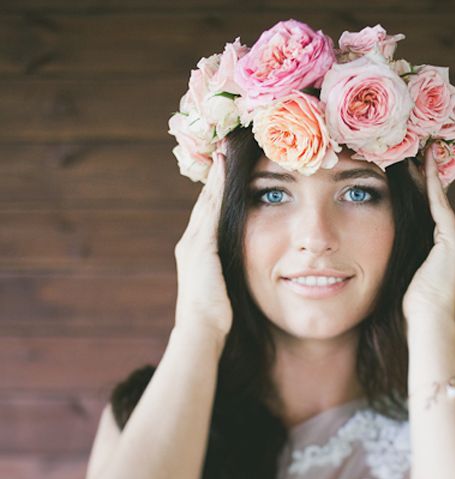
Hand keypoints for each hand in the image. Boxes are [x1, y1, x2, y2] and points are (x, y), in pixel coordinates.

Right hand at [174, 152, 232, 340]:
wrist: (200, 332)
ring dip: (215, 175)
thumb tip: (240, 270)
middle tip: (223, 147)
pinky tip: (225, 170)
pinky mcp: (201, 247)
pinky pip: (210, 209)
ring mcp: (193, 243)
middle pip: (204, 201)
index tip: (225, 167)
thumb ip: (228, 273)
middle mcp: (190, 242)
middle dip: (214, 175)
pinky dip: (217, 188)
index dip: (216, 190)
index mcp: (196, 252)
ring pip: (206, 200)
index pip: (208, 214)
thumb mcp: (222, 290)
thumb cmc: (214, 319)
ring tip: (224, 150)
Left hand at [402, 144, 454, 324]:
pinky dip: (430, 185)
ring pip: (438, 200)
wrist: (428, 323)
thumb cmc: (413, 309)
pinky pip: (438, 205)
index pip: (434, 214)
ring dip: (427, 175)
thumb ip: (405, 256)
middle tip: (415, 148)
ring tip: (417, 149)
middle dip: (425, 176)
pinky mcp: (453, 240)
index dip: (423, 191)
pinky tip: (421, 165)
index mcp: (450, 251)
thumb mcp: (408, 276)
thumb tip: (380, 244)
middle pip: (438, 202)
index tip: (412, 168)